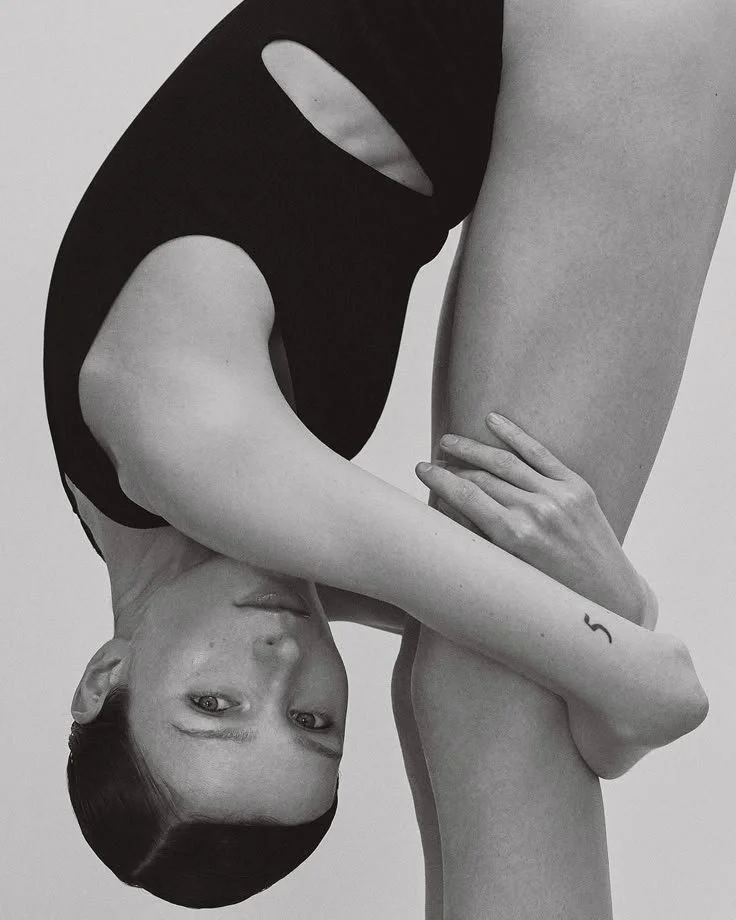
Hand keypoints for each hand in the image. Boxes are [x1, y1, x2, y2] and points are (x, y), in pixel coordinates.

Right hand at [416, 412, 657, 628]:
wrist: (610, 598)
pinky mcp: (577, 486)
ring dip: (473, 448)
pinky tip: (492, 420)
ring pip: (506, 461)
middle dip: (453, 467)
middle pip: (481, 478)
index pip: (465, 496)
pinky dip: (514, 434)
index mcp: (515, 536)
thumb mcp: (511, 573)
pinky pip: (540, 454)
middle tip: (433, 459)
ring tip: (450, 441)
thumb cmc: (554, 595)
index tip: (420, 469)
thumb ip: (481, 540)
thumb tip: (449, 510)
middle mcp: (536, 511)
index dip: (439, 480)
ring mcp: (559, 495)